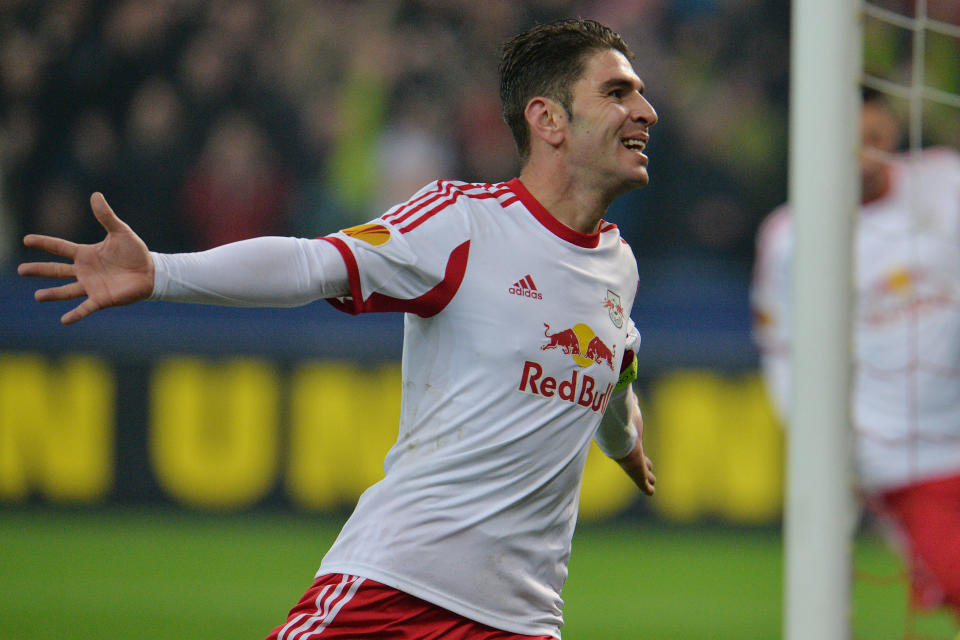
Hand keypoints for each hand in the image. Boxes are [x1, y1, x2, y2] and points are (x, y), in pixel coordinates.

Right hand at [18, 192, 154, 323]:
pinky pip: (85, 308)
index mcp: (85, 254)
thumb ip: (106, 216)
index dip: (44, 243)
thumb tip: (96, 195)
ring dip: (52, 294)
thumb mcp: (120, 231)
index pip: (60, 248)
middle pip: (56, 270)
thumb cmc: (135, 252)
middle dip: (39, 270)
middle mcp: (84, 271)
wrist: (151, 272)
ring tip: (37, 296)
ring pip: (66, 290)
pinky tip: (64, 320)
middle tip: (21, 270)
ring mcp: (91, 286)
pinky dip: (75, 314)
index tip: (26, 240)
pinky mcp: (102, 299)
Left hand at [615, 394, 655, 495]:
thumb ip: (627, 393)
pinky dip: (646, 486)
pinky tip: (650, 491)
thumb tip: (627, 378)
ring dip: (646, 476)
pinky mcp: (634, 470)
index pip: (633, 441)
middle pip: (636, 457)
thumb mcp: (626, 401)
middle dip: (643, 462)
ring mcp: (630, 460)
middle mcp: (626, 448)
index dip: (637, 444)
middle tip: (649, 467)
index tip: (639, 445)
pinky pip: (641, 481)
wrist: (613, 428)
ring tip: (651, 481)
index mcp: (625, 434)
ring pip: (641, 470)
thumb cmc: (617, 413)